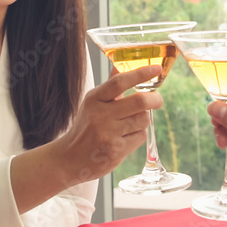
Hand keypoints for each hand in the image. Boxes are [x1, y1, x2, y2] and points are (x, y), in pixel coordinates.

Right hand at [55, 65, 162, 184]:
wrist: (70, 158)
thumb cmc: (85, 127)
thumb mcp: (92, 104)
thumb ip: (109, 88)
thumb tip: (119, 67)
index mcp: (94, 99)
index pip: (120, 82)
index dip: (140, 74)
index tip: (156, 69)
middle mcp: (100, 115)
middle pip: (139, 102)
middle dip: (155, 99)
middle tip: (157, 99)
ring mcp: (108, 134)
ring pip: (142, 119)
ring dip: (143, 119)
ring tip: (131, 123)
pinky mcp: (116, 151)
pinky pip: (140, 136)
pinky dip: (138, 134)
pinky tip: (125, 137)